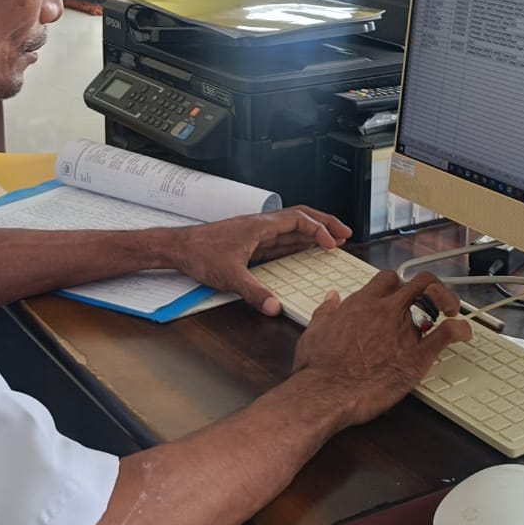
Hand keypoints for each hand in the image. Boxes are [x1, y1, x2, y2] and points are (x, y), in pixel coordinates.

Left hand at [174, 206, 351, 313]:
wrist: (178, 248)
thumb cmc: (199, 254)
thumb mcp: (229, 276)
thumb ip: (254, 292)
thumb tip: (275, 307)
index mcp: (260, 226)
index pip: (299, 220)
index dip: (319, 230)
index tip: (333, 243)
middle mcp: (260, 225)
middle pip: (301, 217)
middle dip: (325, 224)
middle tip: (345, 233)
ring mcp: (255, 233)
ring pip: (291, 227)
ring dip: (313, 233)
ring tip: (332, 241)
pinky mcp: (250, 243)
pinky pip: (281, 239)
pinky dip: (298, 243)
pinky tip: (303, 252)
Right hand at [292, 270, 471, 427]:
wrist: (326, 392)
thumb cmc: (318, 366)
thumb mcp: (315, 330)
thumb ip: (326, 310)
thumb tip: (331, 299)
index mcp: (362, 303)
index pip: (388, 279)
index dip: (398, 284)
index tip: (401, 294)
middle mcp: (386, 311)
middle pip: (418, 282)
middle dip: (430, 286)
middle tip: (434, 298)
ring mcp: (404, 331)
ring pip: (435, 302)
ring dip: (446, 304)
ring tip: (450, 311)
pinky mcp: (417, 356)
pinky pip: (446, 334)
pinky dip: (459, 329)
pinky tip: (463, 331)